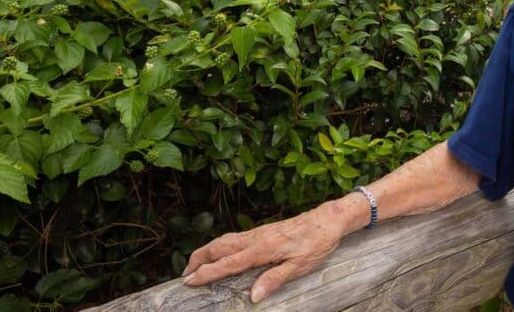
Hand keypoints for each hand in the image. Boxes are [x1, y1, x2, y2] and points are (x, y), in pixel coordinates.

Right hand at [182, 201, 349, 302]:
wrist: (329, 218)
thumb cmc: (317, 242)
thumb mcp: (300, 265)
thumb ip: (275, 279)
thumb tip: (253, 296)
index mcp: (263, 249)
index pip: (228, 263)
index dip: (207, 272)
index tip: (189, 281)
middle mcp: (256, 238)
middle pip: (219, 247)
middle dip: (199, 259)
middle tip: (184, 275)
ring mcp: (259, 233)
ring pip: (225, 240)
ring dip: (207, 251)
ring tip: (195, 264)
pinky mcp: (264, 231)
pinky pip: (235, 238)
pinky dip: (220, 246)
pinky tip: (220, 253)